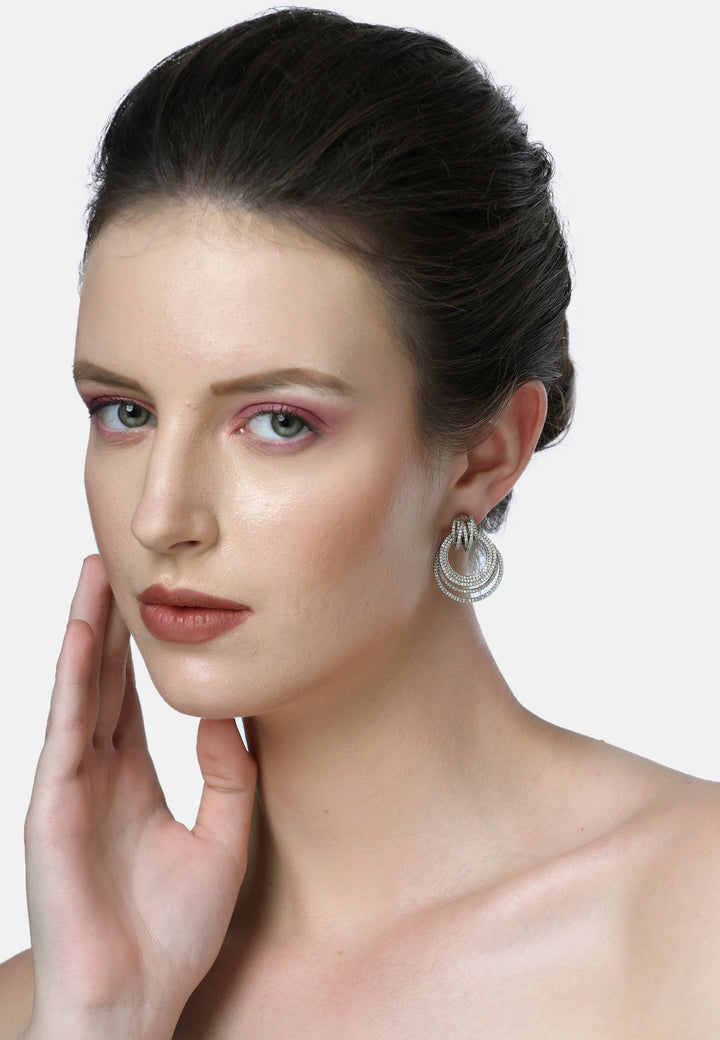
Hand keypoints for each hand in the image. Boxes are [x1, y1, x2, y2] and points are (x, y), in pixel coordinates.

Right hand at [22, 555, 255, 1038]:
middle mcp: (98, 776)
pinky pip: (66, 732)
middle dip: (109, 623)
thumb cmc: (172, 935)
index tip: (148, 599)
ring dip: (86, 633)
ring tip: (94, 578)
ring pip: (80, 693)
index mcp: (134, 783)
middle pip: (103, 682)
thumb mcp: (224, 840)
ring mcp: (72, 789)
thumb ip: (228, 775)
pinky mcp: (54, 809)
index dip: (137, 649)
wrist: (137, 1002)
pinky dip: (74, 681)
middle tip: (115, 563)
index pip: (131, 699)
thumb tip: (224, 714)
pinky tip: (84, 638)